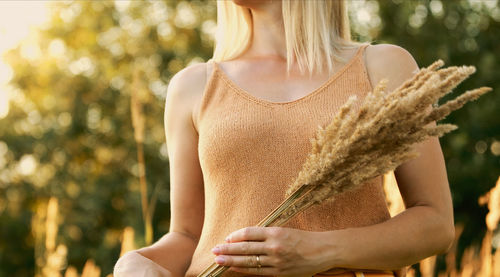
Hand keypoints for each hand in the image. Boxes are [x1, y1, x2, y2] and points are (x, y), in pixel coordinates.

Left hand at [211, 226, 335, 275]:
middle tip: (214, 250)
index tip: (225, 239)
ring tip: (218, 260)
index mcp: (276, 232)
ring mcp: (277, 261)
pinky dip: (243, 269)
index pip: (249, 233)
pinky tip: (233, 268)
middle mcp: (275, 246)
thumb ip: (266, 235)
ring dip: (231, 261)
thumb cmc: (302, 239)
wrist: (322, 251)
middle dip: (227, 250)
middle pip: (245, 248)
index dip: (235, 236)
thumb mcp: (284, 230)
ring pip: (249, 261)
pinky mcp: (279, 273)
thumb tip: (244, 239)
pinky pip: (257, 271)